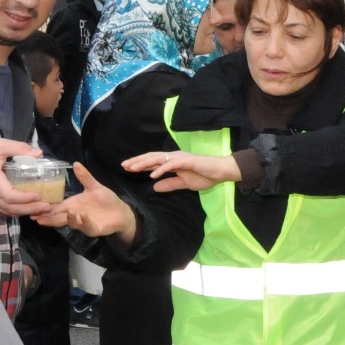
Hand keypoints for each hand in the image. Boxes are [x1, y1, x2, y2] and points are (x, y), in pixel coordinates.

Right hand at [0, 139, 52, 217]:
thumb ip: (19, 148)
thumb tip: (38, 153)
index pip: (9, 196)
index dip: (25, 198)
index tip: (39, 195)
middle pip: (11, 208)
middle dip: (30, 209)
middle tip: (47, 206)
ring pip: (8, 211)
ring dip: (25, 212)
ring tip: (42, 209)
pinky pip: (3, 210)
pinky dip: (17, 211)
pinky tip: (29, 208)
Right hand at [36, 162, 136, 241]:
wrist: (121, 211)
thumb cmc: (106, 200)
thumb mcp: (94, 187)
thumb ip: (85, 177)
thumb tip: (75, 163)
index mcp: (73, 205)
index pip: (56, 207)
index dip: (45, 208)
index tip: (32, 209)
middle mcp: (75, 215)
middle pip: (59, 218)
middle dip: (48, 218)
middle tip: (37, 218)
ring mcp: (83, 223)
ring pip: (72, 223)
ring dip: (69, 218)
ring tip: (68, 211)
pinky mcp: (93, 229)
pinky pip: (87, 226)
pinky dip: (84, 222)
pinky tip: (82, 216)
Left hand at [122, 150, 240, 192]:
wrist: (220, 172)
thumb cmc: (204, 176)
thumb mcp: (184, 183)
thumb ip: (169, 184)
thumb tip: (154, 187)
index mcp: (172, 162)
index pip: (152, 162)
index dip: (140, 164)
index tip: (127, 168)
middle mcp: (174, 157)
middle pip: (151, 158)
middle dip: (137, 161)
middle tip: (123, 165)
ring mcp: (180, 158)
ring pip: (158, 159)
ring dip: (145, 163)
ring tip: (133, 168)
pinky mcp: (187, 161)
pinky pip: (171, 165)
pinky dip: (161, 170)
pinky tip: (152, 175)